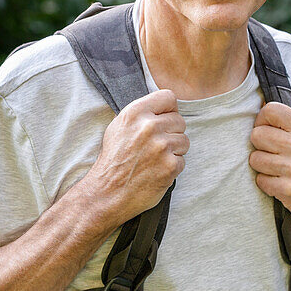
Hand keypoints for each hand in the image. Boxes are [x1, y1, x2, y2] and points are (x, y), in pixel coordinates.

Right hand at [82, 89, 187, 224]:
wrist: (106, 193)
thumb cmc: (112, 161)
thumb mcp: (118, 127)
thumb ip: (141, 114)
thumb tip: (163, 108)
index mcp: (135, 113)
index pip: (168, 97)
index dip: (168, 109)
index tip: (163, 119)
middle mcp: (149, 127)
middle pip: (179, 120)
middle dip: (171, 133)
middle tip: (155, 146)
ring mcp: (161, 147)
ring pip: (184, 141)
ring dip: (174, 150)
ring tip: (155, 159)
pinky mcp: (170, 166)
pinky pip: (182, 160)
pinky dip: (172, 167)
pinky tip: (156, 171)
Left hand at [249, 101, 290, 251]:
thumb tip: (262, 107)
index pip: (272, 110)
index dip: (262, 119)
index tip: (265, 129)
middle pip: (257, 135)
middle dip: (259, 145)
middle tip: (271, 153)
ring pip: (255, 159)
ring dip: (262, 166)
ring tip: (277, 169)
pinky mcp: (287, 189)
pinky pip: (260, 180)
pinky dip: (267, 183)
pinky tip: (280, 183)